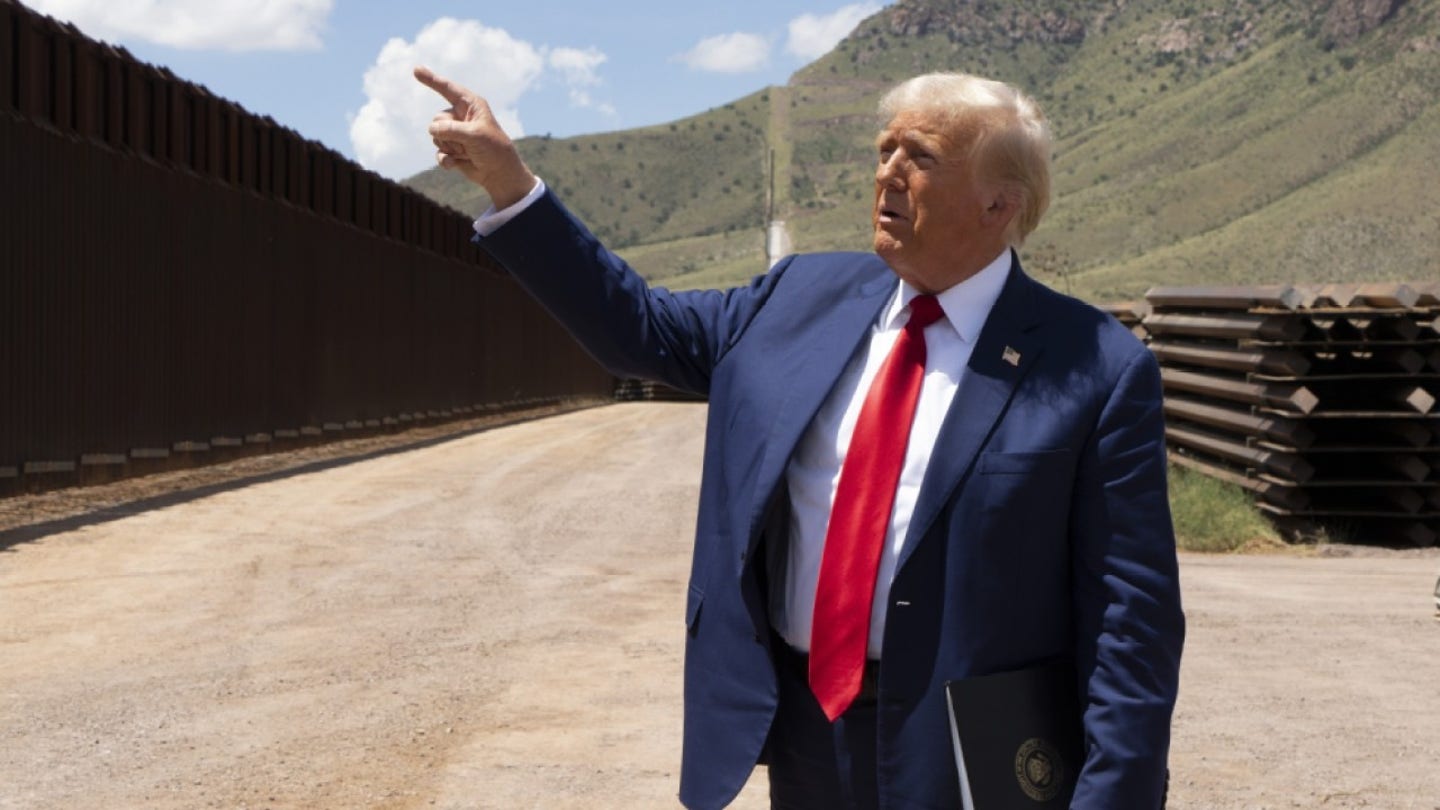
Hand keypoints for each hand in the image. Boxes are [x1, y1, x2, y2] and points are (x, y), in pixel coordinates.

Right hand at [414, 66, 536, 208]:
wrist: (499, 174)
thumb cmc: (494, 149)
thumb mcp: (475, 135)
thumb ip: (452, 129)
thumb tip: (432, 129)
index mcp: (471, 105)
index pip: (447, 89)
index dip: (431, 80)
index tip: (416, 69)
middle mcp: (461, 116)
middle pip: (437, 119)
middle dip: (449, 134)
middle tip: (468, 144)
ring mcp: (454, 133)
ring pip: (436, 136)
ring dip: (451, 148)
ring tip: (468, 152)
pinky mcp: (451, 150)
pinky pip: (438, 152)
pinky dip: (445, 159)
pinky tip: (456, 164)